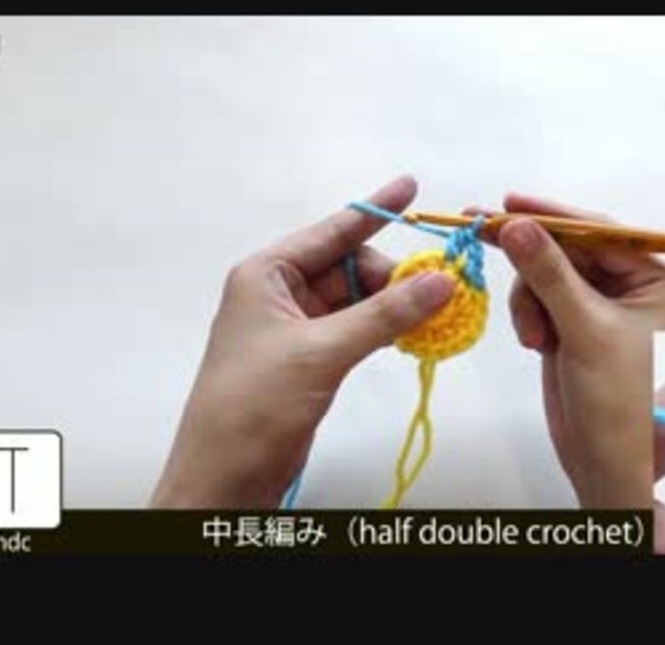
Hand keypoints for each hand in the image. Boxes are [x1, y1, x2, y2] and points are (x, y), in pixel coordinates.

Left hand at [152, 176, 455, 508]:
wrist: (224, 478)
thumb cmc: (252, 405)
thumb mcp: (320, 352)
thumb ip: (384, 315)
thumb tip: (441, 281)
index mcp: (266, 275)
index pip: (330, 232)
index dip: (374, 210)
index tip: (411, 187)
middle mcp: (280, 294)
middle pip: (350, 267)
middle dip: (393, 276)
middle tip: (439, 289)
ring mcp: (297, 328)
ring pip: (358, 300)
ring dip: (394, 305)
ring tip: (436, 312)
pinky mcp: (311, 359)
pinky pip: (358, 330)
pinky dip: (385, 330)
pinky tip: (414, 333)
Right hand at [474, 194, 664, 508]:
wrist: (603, 463)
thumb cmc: (618, 400)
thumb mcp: (586, 330)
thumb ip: (549, 273)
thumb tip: (514, 225)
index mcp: (655, 279)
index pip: (599, 232)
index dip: (552, 216)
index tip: (508, 203)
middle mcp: (630, 287)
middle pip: (567, 249)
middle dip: (533, 263)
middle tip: (480, 230)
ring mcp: (597, 306)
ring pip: (544, 274)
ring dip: (529, 300)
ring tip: (533, 336)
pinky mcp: (570, 326)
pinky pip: (537, 299)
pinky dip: (528, 316)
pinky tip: (534, 343)